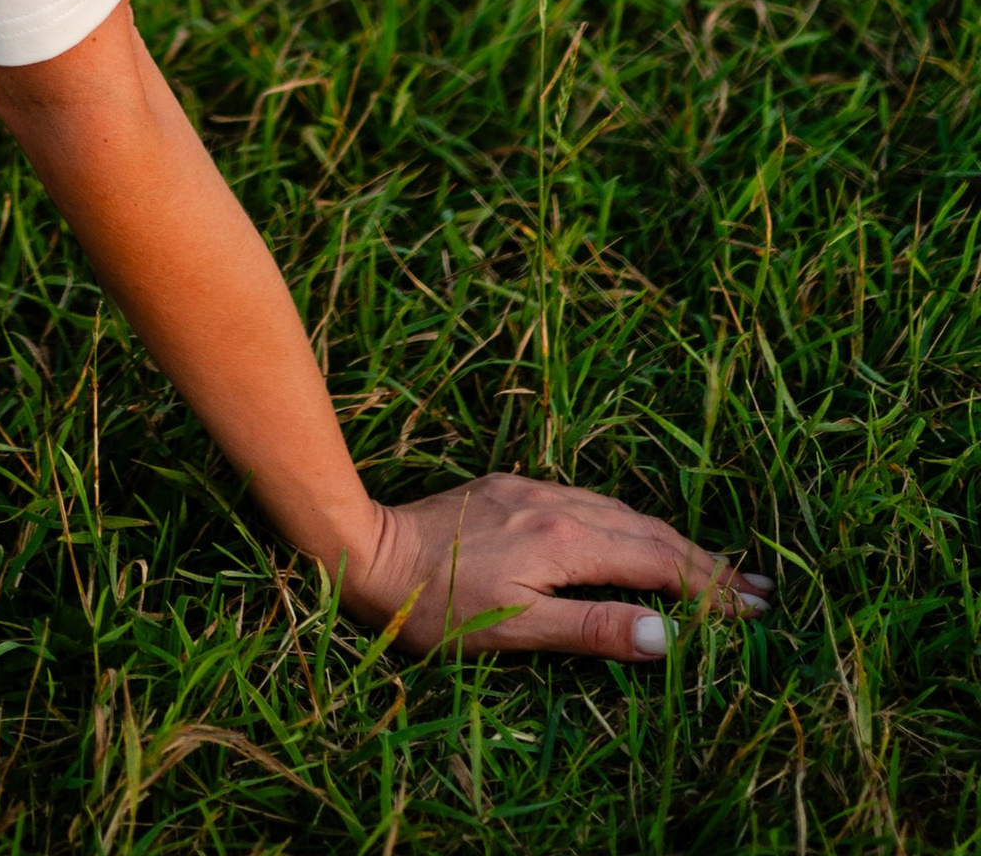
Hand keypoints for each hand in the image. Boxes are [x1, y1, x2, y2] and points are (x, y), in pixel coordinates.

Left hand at [346, 474, 770, 660]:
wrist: (365, 549)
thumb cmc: (437, 606)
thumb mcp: (517, 630)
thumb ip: (593, 629)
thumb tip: (668, 637)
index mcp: (566, 540)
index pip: (658, 563)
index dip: (710, 588)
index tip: (758, 607)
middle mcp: (558, 504)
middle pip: (649, 532)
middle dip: (707, 563)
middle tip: (760, 589)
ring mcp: (534, 491)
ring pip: (622, 513)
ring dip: (673, 540)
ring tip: (714, 567)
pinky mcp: (512, 488)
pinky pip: (591, 502)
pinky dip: (630, 524)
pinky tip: (635, 534)